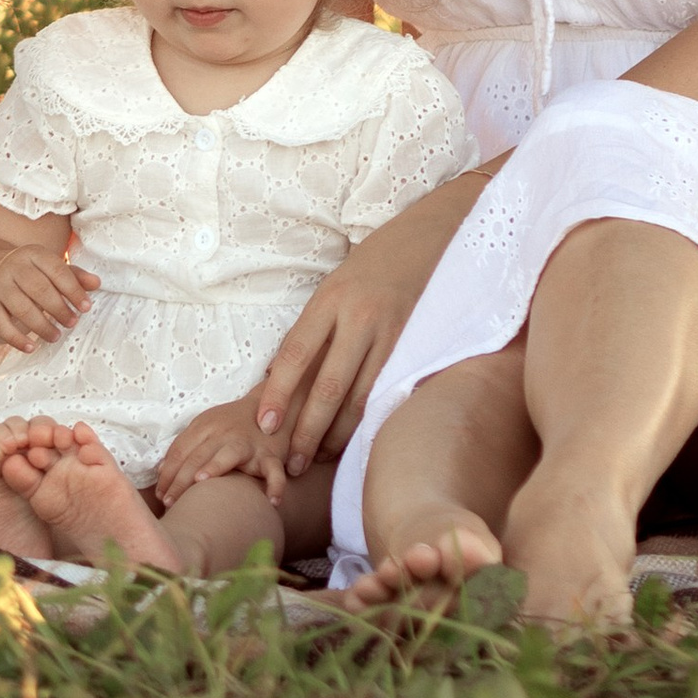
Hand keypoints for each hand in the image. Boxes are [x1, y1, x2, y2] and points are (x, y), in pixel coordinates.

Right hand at [0, 207, 96, 350]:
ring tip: (56, 336)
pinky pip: (0, 324)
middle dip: (59, 309)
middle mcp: (14, 266)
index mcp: (33, 253)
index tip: (86, 308)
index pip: (57, 270)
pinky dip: (16, 338)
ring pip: (21, 307)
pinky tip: (31, 347)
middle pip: (39, 289)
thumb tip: (97, 283)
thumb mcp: (50, 268)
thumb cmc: (31, 274)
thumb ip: (74, 276)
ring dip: (41, 325)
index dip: (73, 290)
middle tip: (73, 323)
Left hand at [153, 395, 286, 506]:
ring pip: (228, 455)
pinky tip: (272, 502)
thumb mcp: (206, 427)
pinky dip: (275, 485)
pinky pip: (274, 471)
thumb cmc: (233, 425)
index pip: (180, 451)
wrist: (273, 406)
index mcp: (205, 426)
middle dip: (180, 480)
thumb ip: (185, 446)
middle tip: (169, 503)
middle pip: (197, 456)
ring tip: (202, 482)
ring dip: (215, 466)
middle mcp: (224, 433)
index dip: (167, 474)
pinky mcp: (271, 455)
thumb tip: (161, 471)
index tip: (159, 495)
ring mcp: (248, 443)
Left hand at [245, 167, 493, 475]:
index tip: (264, 426)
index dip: (277, 394)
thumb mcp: (335, 286)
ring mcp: (390, 332)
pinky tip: (356, 438)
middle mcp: (359, 316)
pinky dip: (368, 418)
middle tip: (292, 462)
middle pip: (326, 386)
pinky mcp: (415, 344)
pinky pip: (386, 390)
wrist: (433, 235)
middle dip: (306, 431)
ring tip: (320, 458)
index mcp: (330, 299)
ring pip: (359, 397)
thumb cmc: (374, 263)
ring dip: (337, 435)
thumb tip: (277, 375)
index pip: (295, 354)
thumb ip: (314, 328)